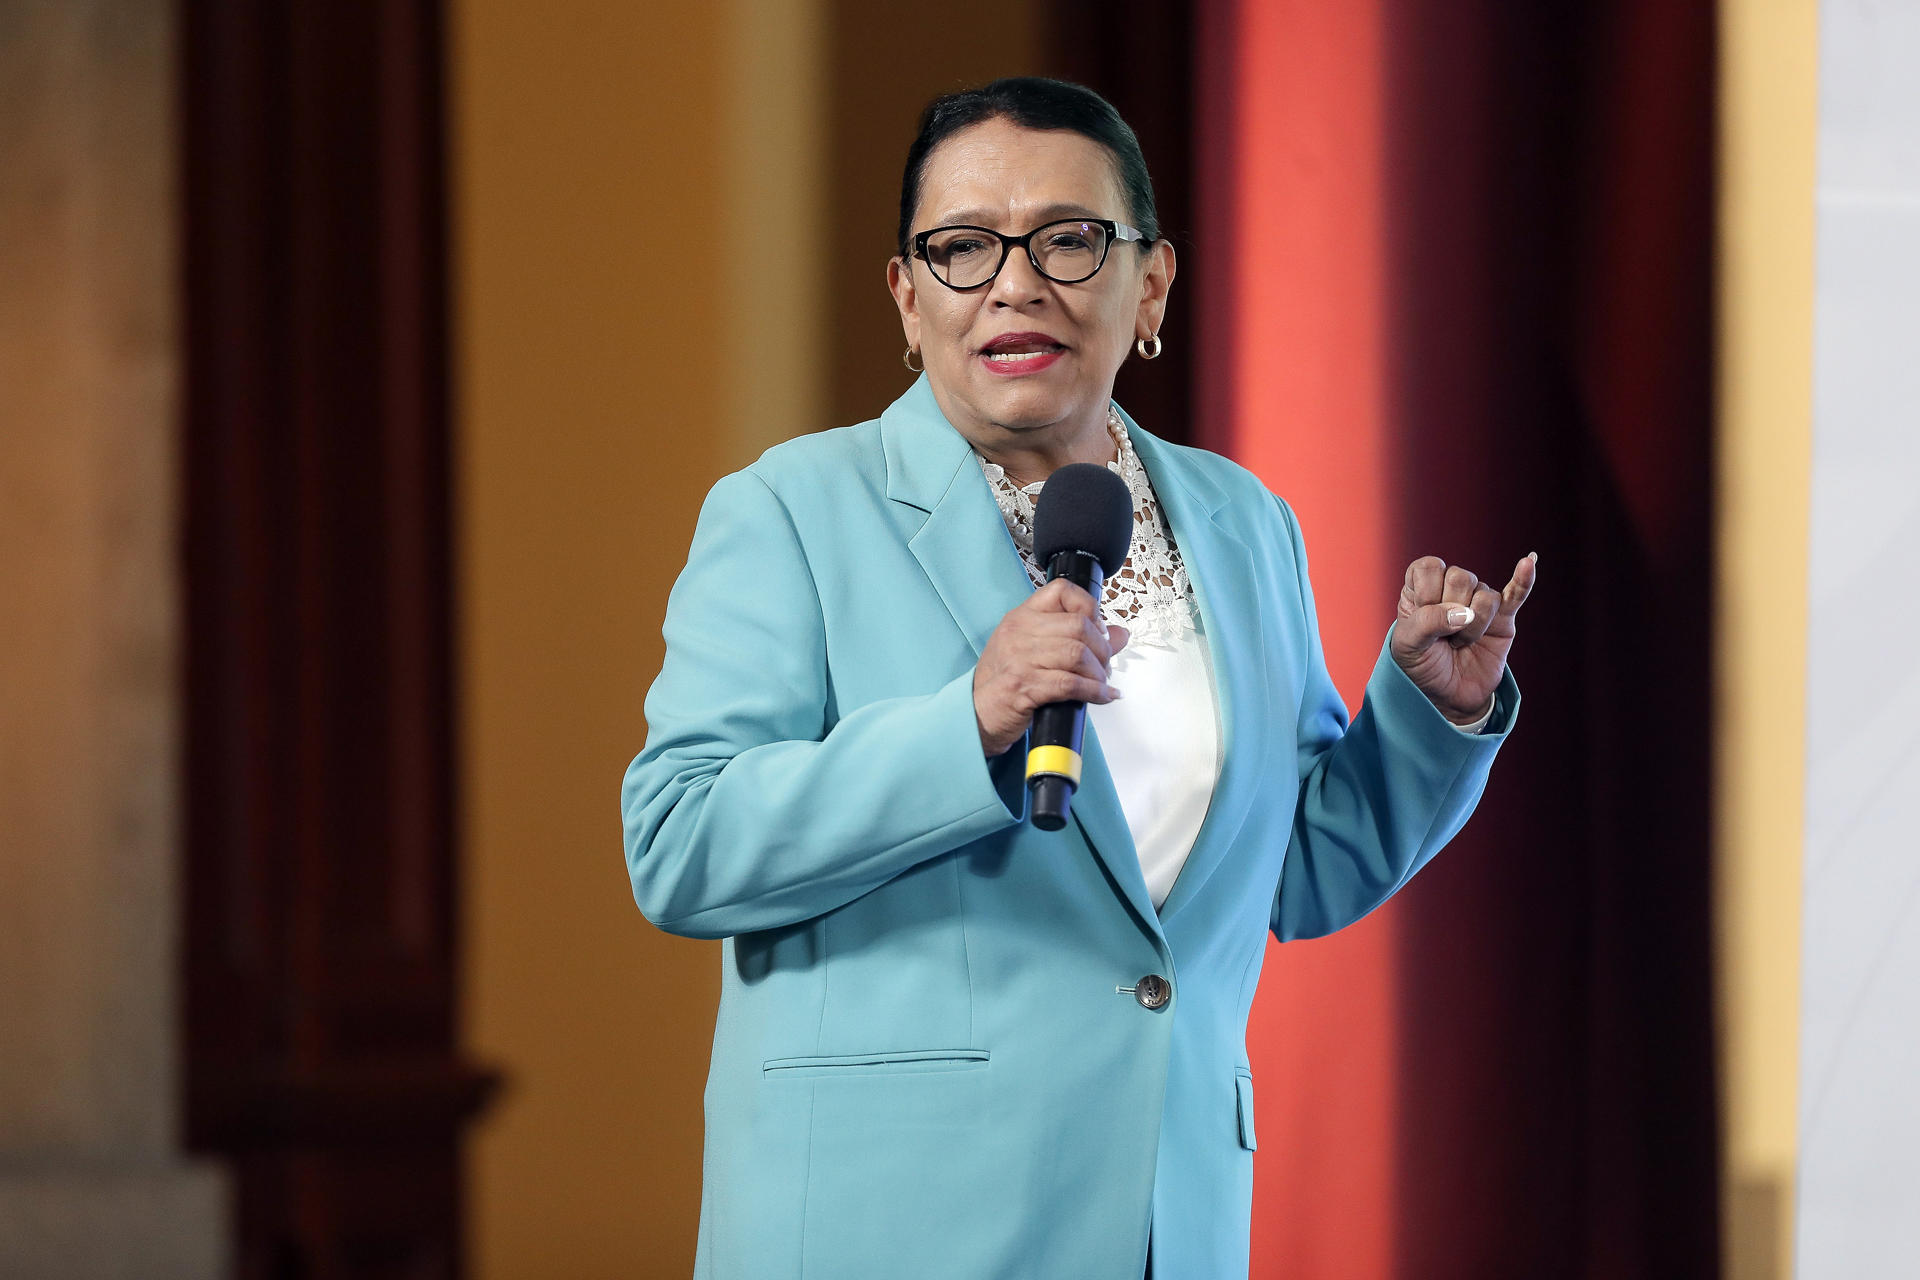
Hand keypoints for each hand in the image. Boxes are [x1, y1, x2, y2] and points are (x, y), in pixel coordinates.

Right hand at [973, 578, 1129, 756]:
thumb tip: (1120, 634)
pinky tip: (1101, 697)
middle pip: (1078, 626)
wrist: (976, 713)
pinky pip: (1071, 684)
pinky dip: (1094, 692)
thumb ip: (1076, 638)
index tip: (1099, 630)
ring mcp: (1021, 659)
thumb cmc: (1004, 681)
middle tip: (1104, 665)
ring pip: (1077, 654)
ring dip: (1099, 673)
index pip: (1062, 591)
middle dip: (1102, 648)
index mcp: (1021, 617)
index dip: (1089, 608)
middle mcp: (1019, 632)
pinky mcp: (1025, 687)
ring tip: (1101, 683)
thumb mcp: (1034, 650)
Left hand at [1389, 552, 1536, 724]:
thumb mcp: (1407, 645)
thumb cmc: (1421, 666)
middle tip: (1444, 636)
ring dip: (1472, 626)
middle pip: (1460, 577)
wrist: (1446, 696)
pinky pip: (1516, 594)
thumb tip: (1464, 613)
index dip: (1427, 590)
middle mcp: (1451, 591)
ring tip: (1460, 643)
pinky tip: (1528, 563)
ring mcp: (1478, 604)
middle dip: (1451, 611)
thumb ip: (1427, 622)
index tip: (1422, 613)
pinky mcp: (1503, 619)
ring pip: (1485, 596)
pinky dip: (1523, 581)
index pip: (1430, 567)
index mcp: (1421, 589)